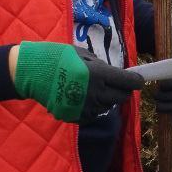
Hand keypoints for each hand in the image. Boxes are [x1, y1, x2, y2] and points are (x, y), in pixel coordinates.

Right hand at [13, 42, 144, 123]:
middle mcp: (95, 93)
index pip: (128, 83)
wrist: (32, 73)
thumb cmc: (58, 57)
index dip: (136, 81)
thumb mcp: (84, 54)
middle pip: (121, 97)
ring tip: (90, 88)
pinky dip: (91, 107)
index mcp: (99, 74)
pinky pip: (93, 114)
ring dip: (105, 98)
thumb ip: (102, 66)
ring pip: (107, 106)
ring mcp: (86, 107)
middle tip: (112, 83)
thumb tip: (117, 75)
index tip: (138, 80)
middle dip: (121, 90)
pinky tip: (81, 97)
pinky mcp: (76, 117)